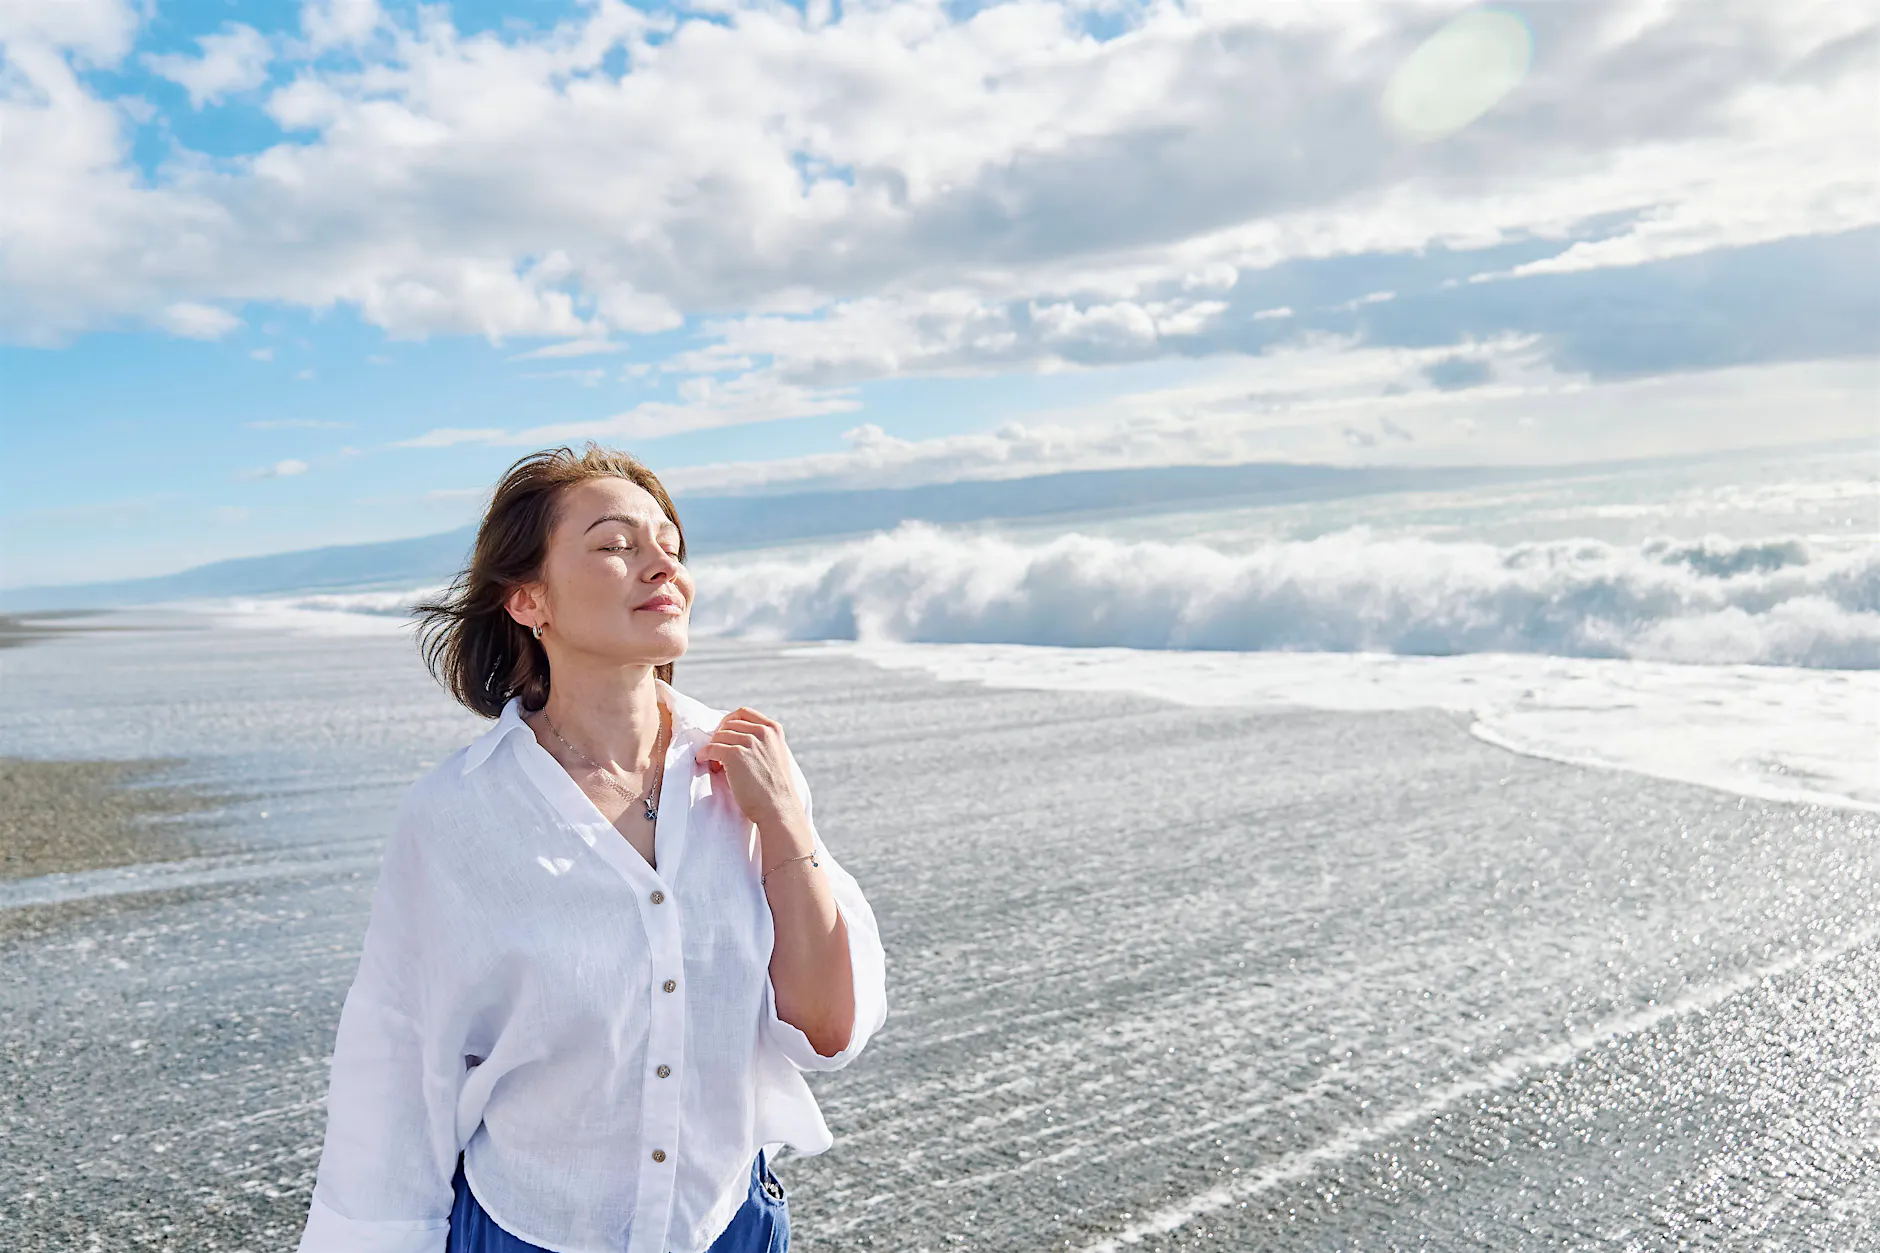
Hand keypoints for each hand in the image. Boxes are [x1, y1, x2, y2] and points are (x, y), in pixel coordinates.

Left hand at [696, 707, 805, 829]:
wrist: (777, 807)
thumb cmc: (774, 787)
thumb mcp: (775, 755)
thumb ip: (762, 741)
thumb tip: (733, 737)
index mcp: (773, 729)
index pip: (743, 713)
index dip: (728, 722)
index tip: (722, 733)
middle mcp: (762, 731)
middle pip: (728, 724)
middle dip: (720, 737)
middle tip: (717, 753)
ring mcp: (749, 742)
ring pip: (718, 736)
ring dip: (712, 748)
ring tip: (715, 764)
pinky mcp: (735, 755)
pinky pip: (711, 748)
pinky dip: (704, 754)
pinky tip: (705, 762)